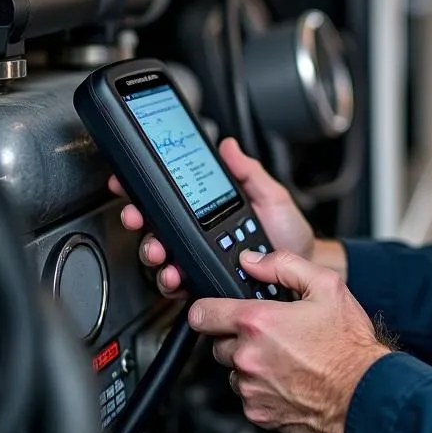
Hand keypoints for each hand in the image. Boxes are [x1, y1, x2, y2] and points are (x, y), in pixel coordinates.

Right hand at [111, 137, 314, 296]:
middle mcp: (199, 235)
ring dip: (152, 252)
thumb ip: (248, 173)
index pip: (172, 199)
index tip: (131, 181)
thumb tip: (228, 147)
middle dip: (139, 220)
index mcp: (209, 211)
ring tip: (159, 250)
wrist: (300, 272)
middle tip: (137, 216)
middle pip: (156, 227)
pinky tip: (175, 275)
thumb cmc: (287, 234)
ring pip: (162, 257)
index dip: (147, 190)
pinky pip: (178, 285)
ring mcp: (199, 260)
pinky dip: (171, 280)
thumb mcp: (271, 197)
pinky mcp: (203, 284)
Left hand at [190, 249, 390, 432]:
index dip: (207, 308)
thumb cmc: (348, 343)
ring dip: (249, 362)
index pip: (202, 313)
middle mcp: (248, 357)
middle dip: (238, 335)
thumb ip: (284, 265)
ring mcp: (251, 388)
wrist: (363, 391)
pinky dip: (261, 386)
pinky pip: (247, 394)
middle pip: (218, 343)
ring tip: (284, 356)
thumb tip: (253, 261)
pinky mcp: (258, 413)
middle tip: (270, 332)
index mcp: (258, 322)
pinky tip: (287, 377)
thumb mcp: (326, 286)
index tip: (215, 309)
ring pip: (233, 370)